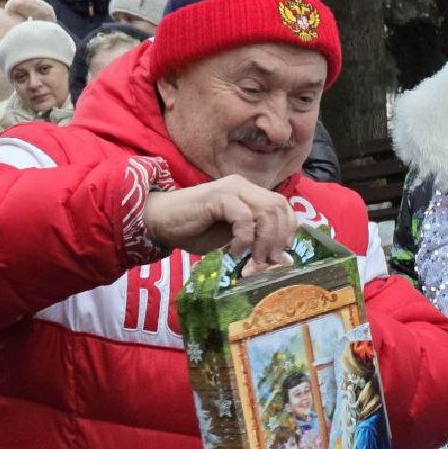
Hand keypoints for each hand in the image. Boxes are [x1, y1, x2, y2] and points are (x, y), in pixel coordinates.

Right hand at [143, 175, 296, 269]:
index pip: (282, 206)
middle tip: (267, 262)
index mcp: (249, 193)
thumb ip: (256, 243)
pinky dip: (244, 238)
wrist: (159, 221)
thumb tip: (282, 259)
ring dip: (264, 240)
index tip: (281, 253)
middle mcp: (243, 186)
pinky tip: (233, 251)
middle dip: (278, 238)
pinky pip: (244, 217)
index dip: (287, 230)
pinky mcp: (218, 197)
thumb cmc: (194, 231)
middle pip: (279, 207)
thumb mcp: (232, 239)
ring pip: (267, 210)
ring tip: (253, 260)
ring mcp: (231, 189)